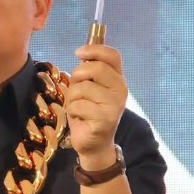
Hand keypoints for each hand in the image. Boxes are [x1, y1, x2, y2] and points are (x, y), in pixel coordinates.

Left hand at [67, 43, 127, 168]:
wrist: (94, 144)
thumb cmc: (89, 113)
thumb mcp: (90, 89)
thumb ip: (89, 72)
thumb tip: (82, 51)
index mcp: (118, 79)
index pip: (112, 55)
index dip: (94, 49)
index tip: (78, 53)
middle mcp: (120, 90)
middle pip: (96, 68)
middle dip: (78, 75)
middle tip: (76, 89)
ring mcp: (114, 105)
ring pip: (82, 88)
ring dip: (72, 97)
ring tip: (78, 107)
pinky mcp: (105, 119)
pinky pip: (78, 105)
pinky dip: (72, 110)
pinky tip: (80, 118)